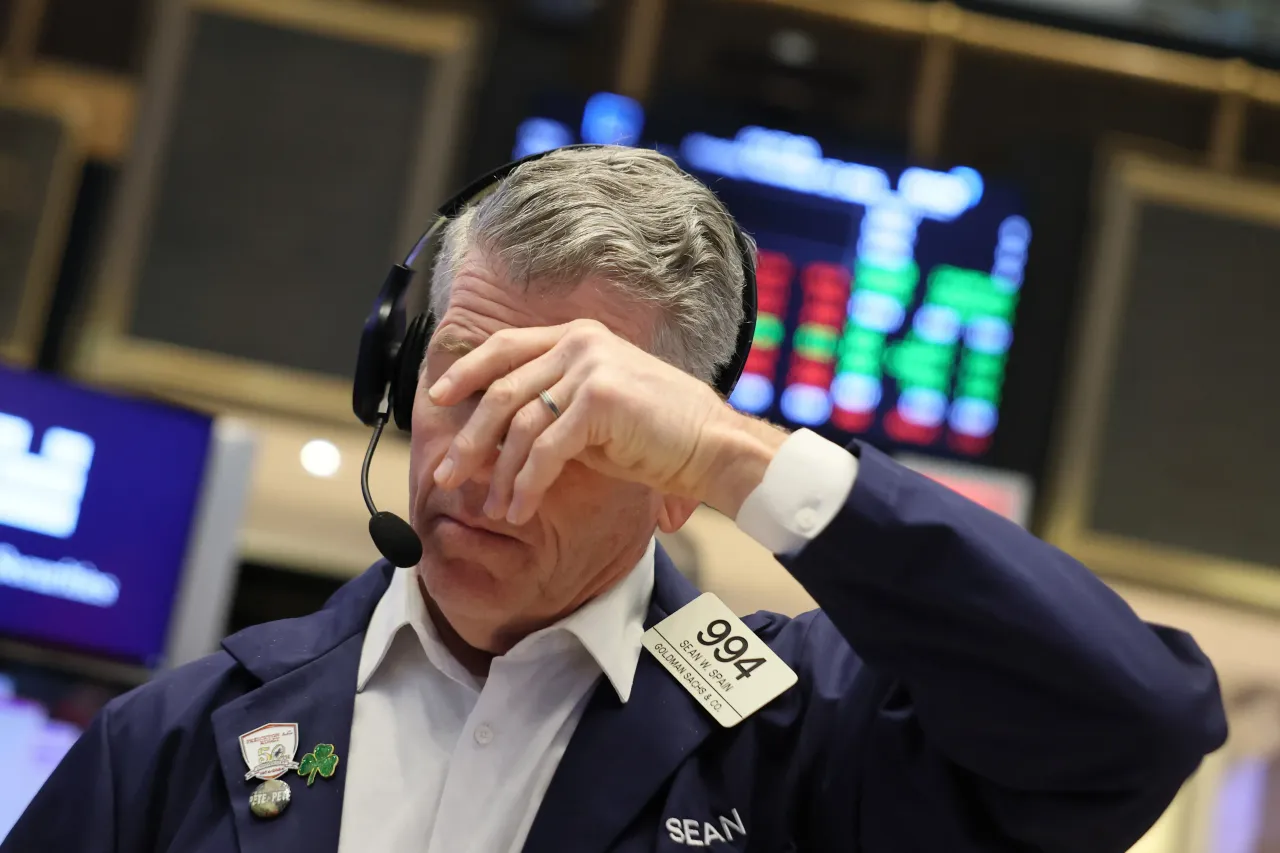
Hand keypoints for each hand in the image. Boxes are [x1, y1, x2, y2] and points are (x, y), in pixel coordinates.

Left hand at [426, 320, 785, 524]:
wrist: (712, 446)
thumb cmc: (658, 436)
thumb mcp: (595, 412)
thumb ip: (551, 409)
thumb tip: (494, 438)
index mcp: (578, 337)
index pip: (507, 346)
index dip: (468, 372)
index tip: (438, 398)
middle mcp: (580, 343)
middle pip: (502, 389)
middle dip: (470, 438)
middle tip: (446, 474)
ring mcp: (590, 368)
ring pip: (519, 424)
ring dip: (499, 473)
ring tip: (491, 507)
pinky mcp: (599, 400)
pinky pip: (545, 449)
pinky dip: (527, 484)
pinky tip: (520, 510)